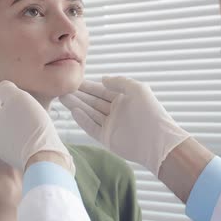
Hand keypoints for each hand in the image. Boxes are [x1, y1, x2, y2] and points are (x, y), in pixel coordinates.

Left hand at [0, 81, 74, 174]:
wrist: (43, 157)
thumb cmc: (30, 124)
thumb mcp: (19, 98)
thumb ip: (7, 89)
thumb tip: (4, 88)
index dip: (5, 89)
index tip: (18, 88)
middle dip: (10, 105)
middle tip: (26, 101)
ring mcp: (1, 148)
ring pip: (7, 126)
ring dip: (16, 119)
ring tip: (32, 116)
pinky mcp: (13, 157)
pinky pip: (15, 139)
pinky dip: (22, 132)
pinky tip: (34, 131)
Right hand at [59, 76, 189, 175]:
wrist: (158, 140)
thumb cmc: (150, 112)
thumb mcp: (137, 89)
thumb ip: (119, 82)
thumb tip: (103, 79)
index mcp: (124, 99)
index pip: (101, 91)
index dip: (87, 86)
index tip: (73, 81)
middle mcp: (116, 112)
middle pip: (93, 102)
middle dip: (78, 95)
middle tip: (62, 89)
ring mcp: (111, 125)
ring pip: (90, 113)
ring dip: (77, 106)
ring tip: (62, 97)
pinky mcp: (107, 139)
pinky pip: (92, 127)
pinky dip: (83, 120)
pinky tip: (73, 112)